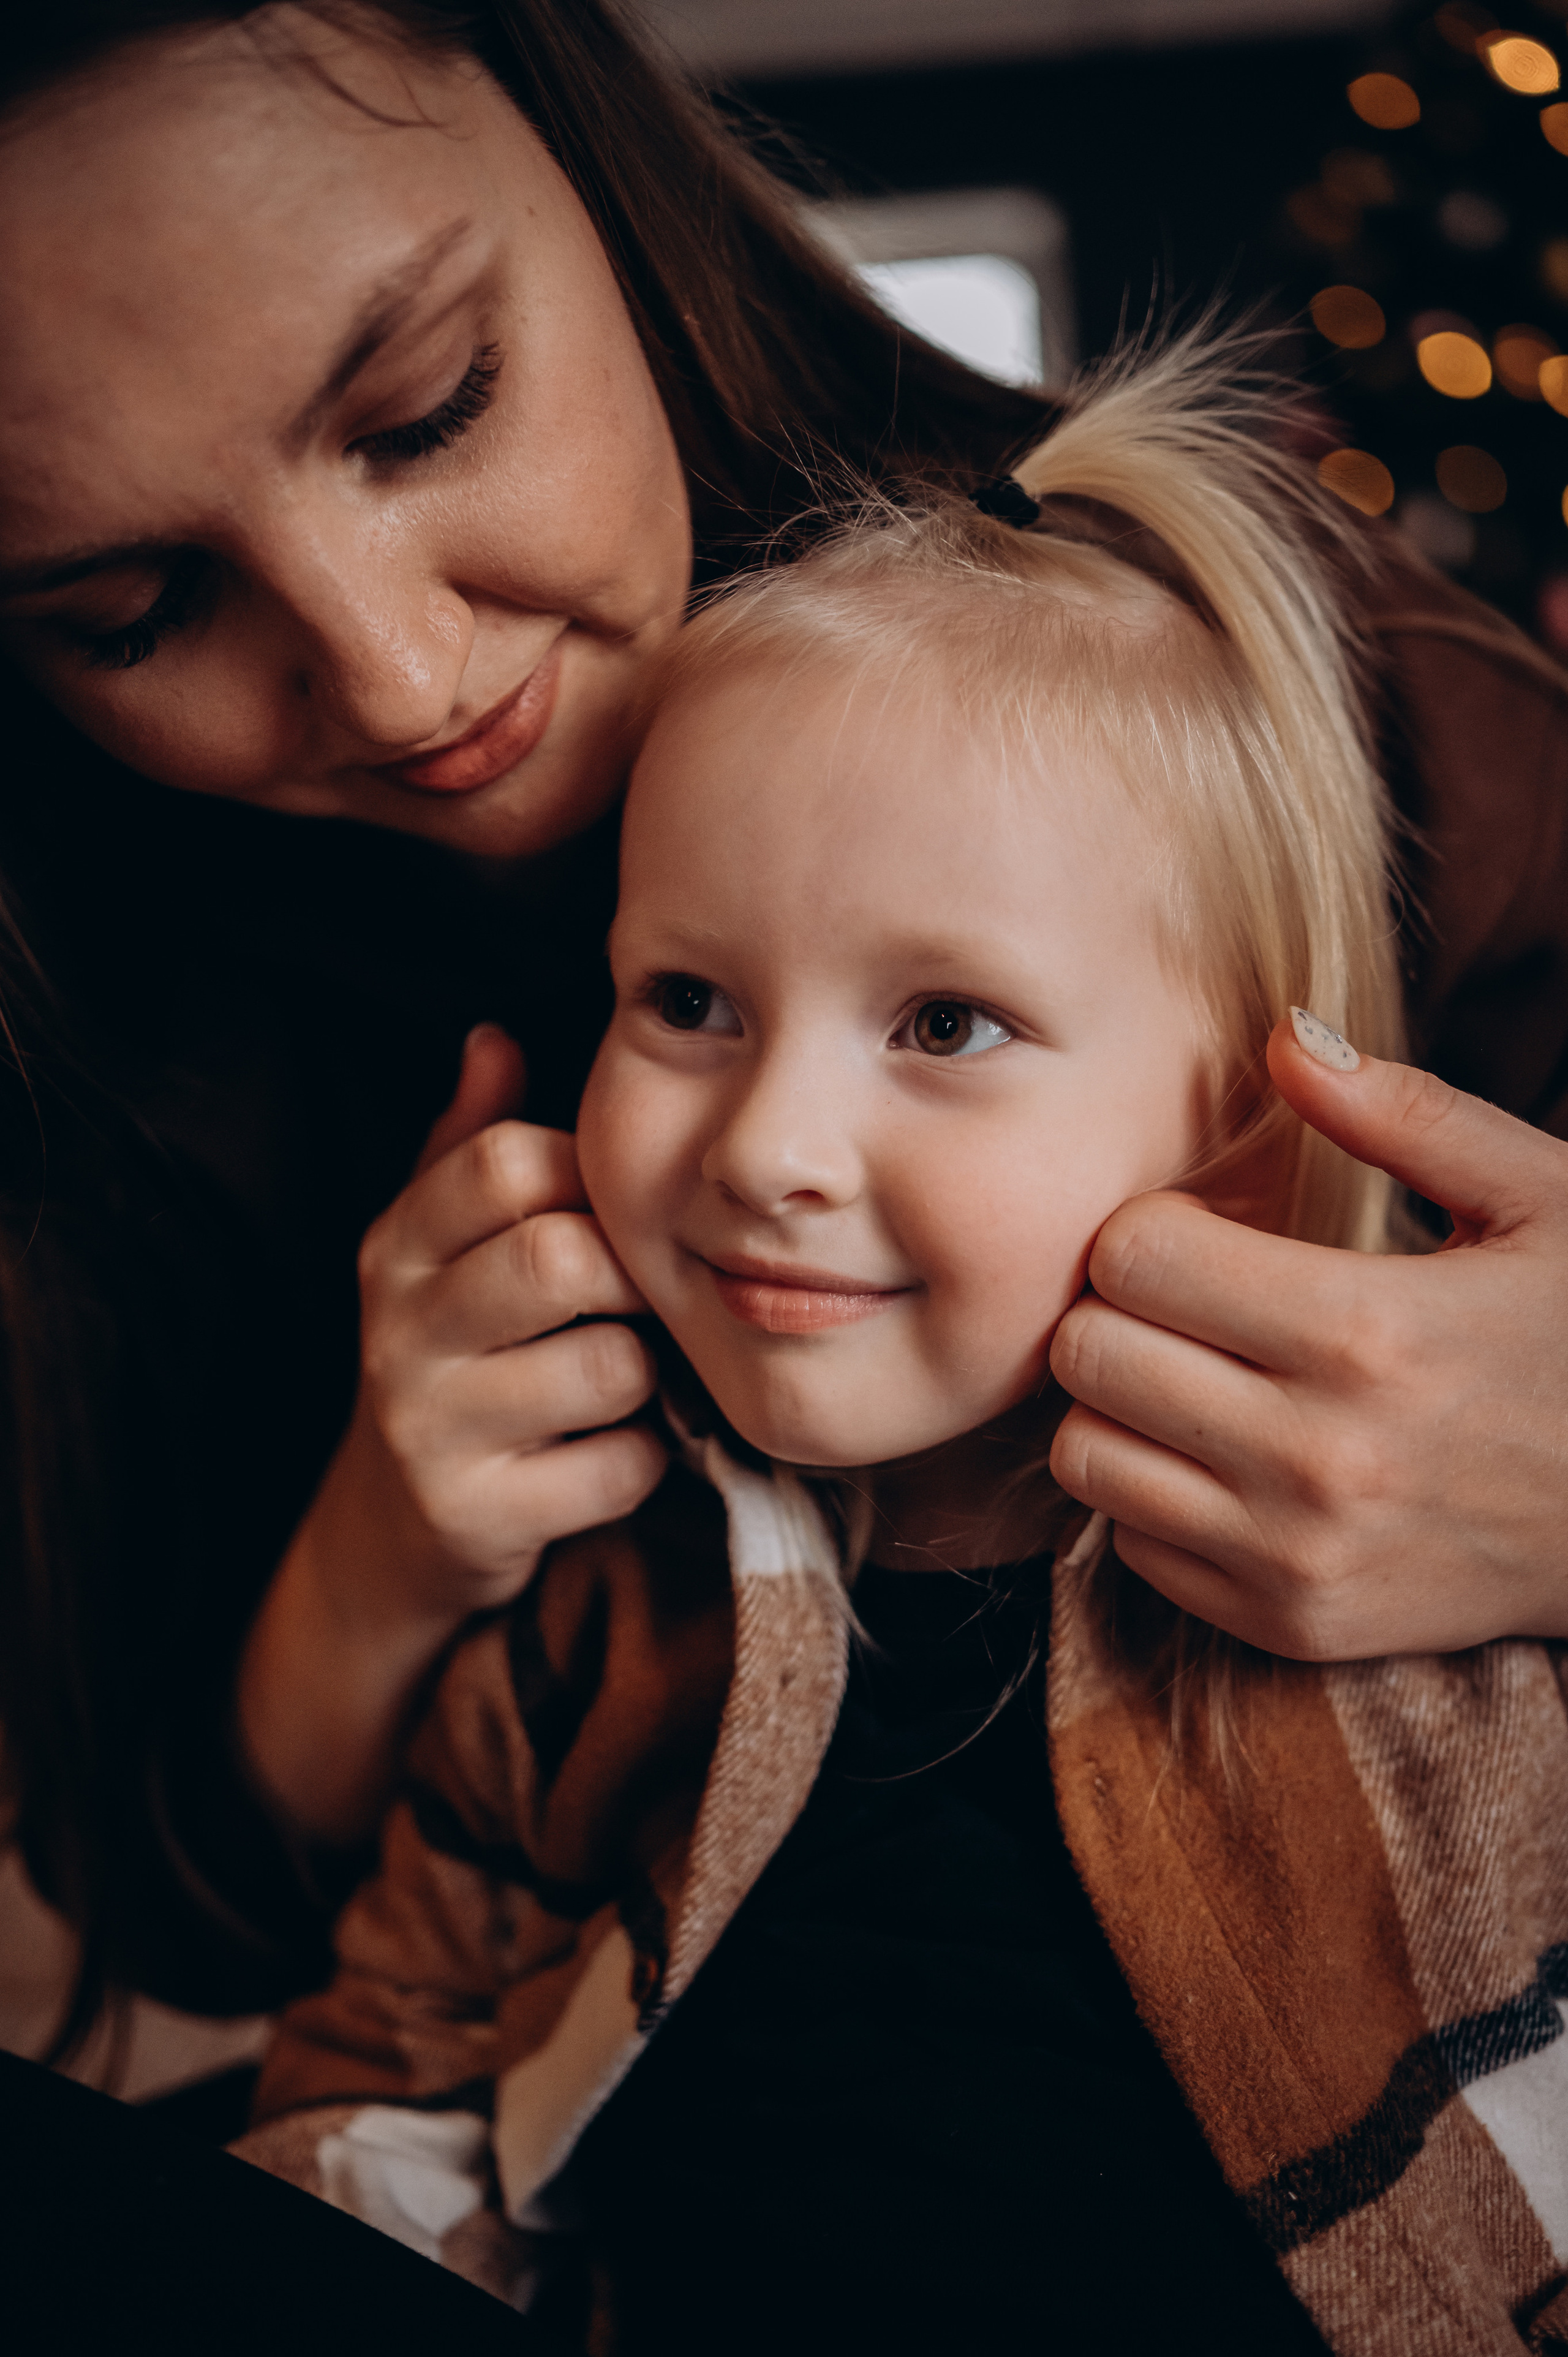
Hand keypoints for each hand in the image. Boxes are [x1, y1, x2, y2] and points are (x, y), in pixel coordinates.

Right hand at [240, 1024, 665, 1839]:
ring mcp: (431, 1427)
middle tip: (640, 1303)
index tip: (610, 1216)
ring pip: (609, 1366)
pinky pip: (620, 1467)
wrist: (387, 1534)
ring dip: (644, 1378)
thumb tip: (495, 1034)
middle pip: (564, 1257)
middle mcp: (400, 1329)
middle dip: (631, 1278)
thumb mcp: (440, 1250)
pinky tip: (605, 1457)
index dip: (589, 1177)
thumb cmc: (452, 1361)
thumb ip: (470, 1143)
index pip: (507, 1162)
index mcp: (399, 1245)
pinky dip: (640, 1463)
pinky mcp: (475, 1516)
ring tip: (621, 1383)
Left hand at [1048, 1017, 1567, 1659]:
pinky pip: (1131, 1546)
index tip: (1205, 1233)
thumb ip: (1405, 1115)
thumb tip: (1284, 1037)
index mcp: (1369, 1330)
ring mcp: (1299, 1554)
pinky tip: (1224, 1460)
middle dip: (1119, 1309)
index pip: (1136, 1255)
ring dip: (1120, 1406)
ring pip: (1086, 1456)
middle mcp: (1319, 1455)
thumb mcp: (1540, 1202)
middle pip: (1090, 1353)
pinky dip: (1153, 1497)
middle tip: (1184, 1302)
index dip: (1153, 1226)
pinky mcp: (1293, 1625)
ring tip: (1194, 1378)